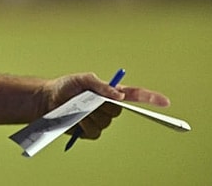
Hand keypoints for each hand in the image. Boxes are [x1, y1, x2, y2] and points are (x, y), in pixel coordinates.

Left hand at [44, 72, 170, 139]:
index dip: (150, 98)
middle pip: (118, 110)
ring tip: (77, 108)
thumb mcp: (81, 79)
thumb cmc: (64, 87)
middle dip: (103, 105)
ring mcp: (100, 120)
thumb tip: (118, 94)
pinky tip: (76, 119)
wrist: (47, 100)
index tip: (164, 101)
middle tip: (87, 99)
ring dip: (90, 115)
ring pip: (105, 122)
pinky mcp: (91, 132)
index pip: (135, 95)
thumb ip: (99, 84)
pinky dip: (85, 125)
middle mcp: (108, 107)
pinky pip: (95, 131)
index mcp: (110, 92)